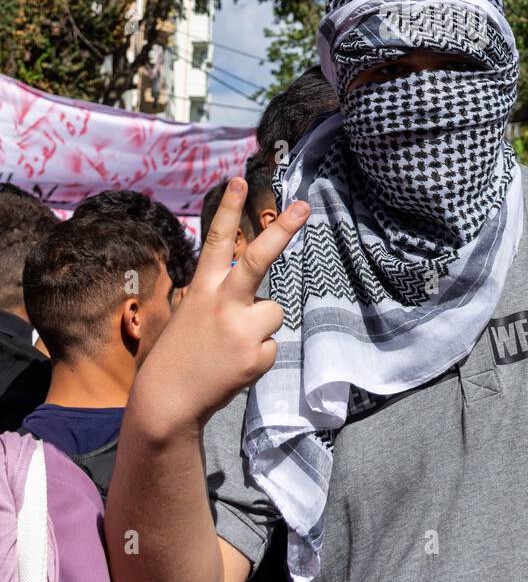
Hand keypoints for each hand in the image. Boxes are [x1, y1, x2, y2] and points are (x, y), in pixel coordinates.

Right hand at [131, 177, 309, 436]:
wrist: (168, 402)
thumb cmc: (179, 355)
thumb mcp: (189, 314)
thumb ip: (220, 296)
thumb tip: (254, 289)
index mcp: (203, 289)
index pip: (217, 241)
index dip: (229, 210)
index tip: (239, 179)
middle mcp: (224, 303)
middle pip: (258, 259)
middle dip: (283, 230)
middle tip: (305, 206)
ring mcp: (241, 329)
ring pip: (274, 311)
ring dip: (260, 327)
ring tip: (231, 347)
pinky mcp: (256, 356)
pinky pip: (272, 345)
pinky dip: (258, 355)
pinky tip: (234, 366)